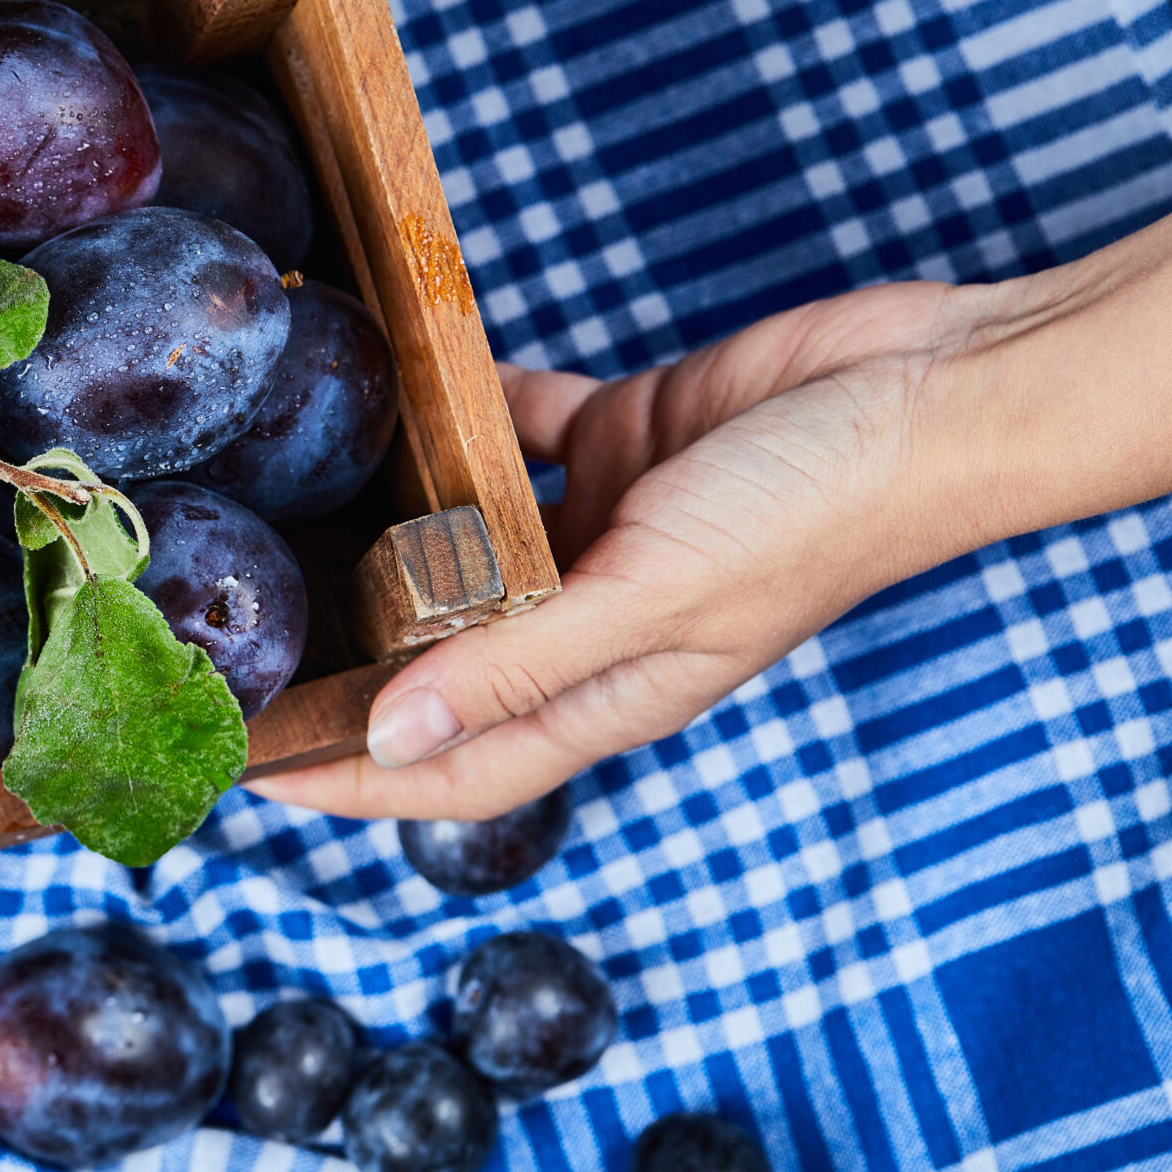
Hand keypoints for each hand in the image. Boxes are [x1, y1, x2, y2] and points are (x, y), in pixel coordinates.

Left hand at [250, 279, 983, 820]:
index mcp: (614, 689)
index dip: (353, 782)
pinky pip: (522, 434)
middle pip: (448, 665)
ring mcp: (612, 530)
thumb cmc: (816, 510)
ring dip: (398, 535)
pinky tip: (402, 389)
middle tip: (237, 643)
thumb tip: (393, 739)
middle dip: (351, 666)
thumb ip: (518, 664)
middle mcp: (600, 620)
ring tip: (291, 518)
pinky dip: (468, 416)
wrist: (933, 391)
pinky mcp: (629, 439)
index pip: (455, 768)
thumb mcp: (650, 596)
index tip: (249, 772)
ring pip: (475, 546)